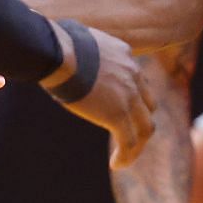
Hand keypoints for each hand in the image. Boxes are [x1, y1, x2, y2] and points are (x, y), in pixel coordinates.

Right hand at [60, 27, 157, 168]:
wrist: (57, 52)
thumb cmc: (54, 43)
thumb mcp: (72, 38)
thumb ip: (76, 45)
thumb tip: (57, 42)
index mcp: (123, 54)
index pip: (135, 78)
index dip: (130, 96)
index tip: (118, 106)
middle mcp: (132, 74)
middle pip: (148, 103)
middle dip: (139, 119)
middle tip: (127, 132)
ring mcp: (128, 96)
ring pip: (145, 127)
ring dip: (137, 143)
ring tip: (126, 155)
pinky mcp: (118, 115)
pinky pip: (130, 142)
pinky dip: (127, 156)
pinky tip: (117, 164)